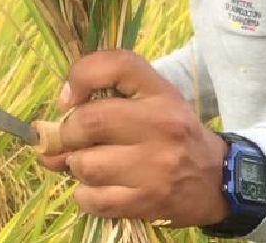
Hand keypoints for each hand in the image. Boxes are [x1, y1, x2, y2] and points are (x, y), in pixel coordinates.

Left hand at [34, 49, 230, 227]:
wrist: (218, 179)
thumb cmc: (176, 135)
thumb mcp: (155, 102)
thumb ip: (107, 102)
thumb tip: (47, 131)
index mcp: (161, 93)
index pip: (116, 64)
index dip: (81, 76)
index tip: (69, 99)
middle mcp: (160, 125)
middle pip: (88, 121)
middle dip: (68, 134)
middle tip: (75, 141)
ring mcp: (155, 166)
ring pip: (84, 164)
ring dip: (78, 167)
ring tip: (96, 166)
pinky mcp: (148, 200)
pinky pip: (91, 199)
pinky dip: (86, 196)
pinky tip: (103, 189)